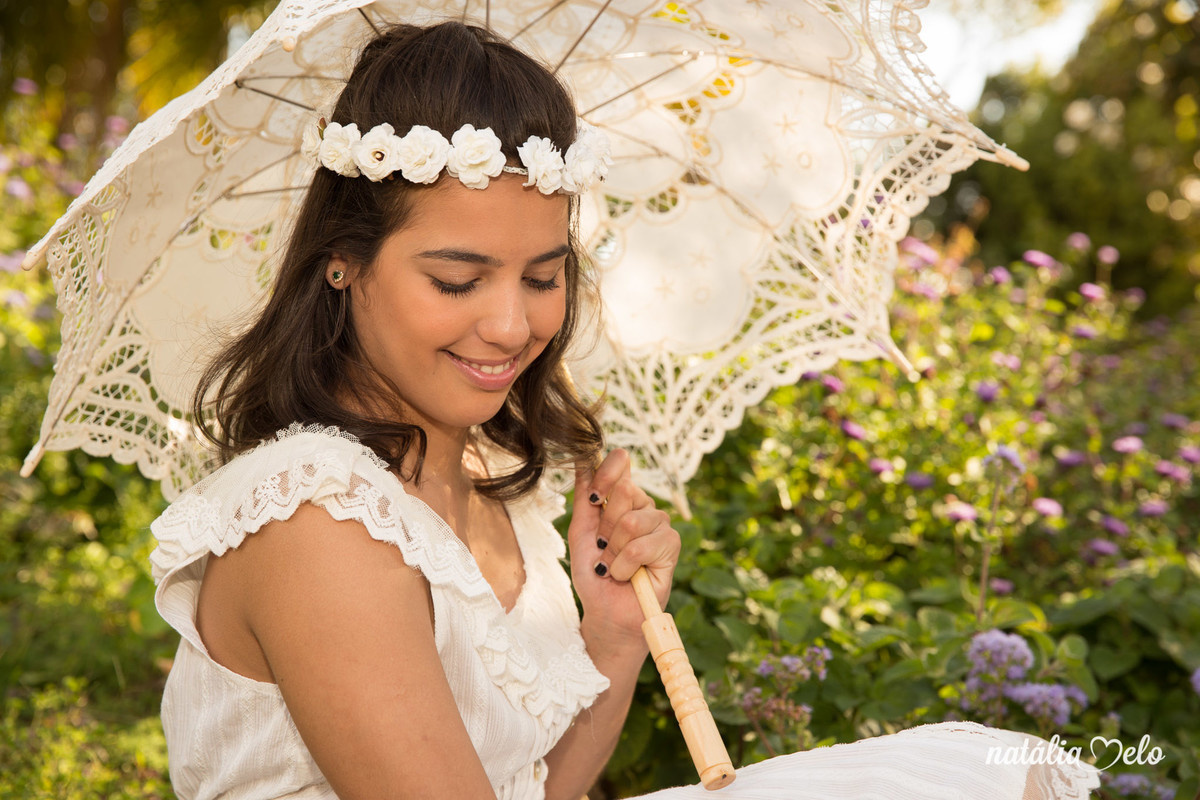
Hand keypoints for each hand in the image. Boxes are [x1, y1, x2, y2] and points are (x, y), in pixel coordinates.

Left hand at [567, 449, 680, 650]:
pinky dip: (624, 565)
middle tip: (603, 549)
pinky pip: (641, 545)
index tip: (593, 498)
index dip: (606, 473)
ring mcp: (660, 524)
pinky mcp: (671, 544)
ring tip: (613, 566)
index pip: (621, 463)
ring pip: (631, 521)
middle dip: (605, 527)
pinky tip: (626, 575)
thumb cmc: (594, 573)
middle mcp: (643, 506)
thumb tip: (581, 460)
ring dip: (613, 551)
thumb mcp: (580, 532)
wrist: (606, 610)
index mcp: (621, 498)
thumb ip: (584, 497)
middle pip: (624, 490)